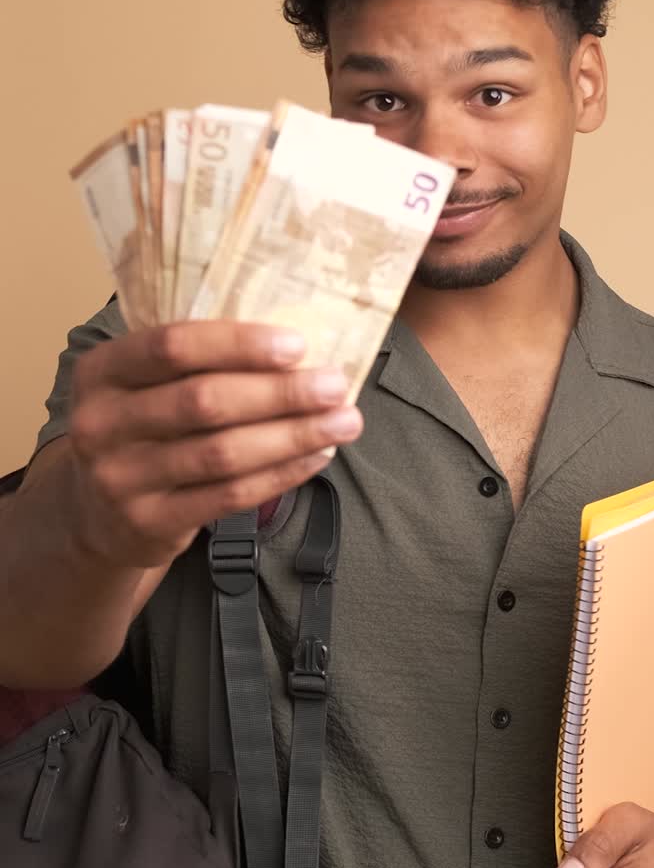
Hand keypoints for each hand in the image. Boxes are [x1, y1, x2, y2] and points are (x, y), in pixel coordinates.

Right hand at [68, 320, 362, 568]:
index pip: (173, 346)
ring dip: (293, 435)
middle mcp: (101, 424)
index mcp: (102, 372)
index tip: (298, 344)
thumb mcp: (145, 386)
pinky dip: (281, 473)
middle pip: (204, 401)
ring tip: (343, 422)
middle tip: (336, 385)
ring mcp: (120, 478)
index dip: (239, 344)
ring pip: (223, 453)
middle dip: (280, 392)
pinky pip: (229, 495)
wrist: (95, 514)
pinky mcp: (148, 523)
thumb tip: (297, 346)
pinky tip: (316, 456)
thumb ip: (198, 363)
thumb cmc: (142, 430)